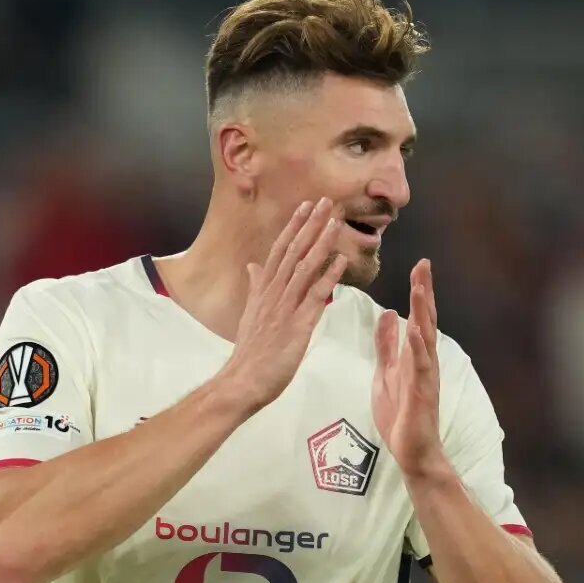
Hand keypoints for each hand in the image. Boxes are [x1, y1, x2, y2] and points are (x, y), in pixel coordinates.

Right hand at [221, 198, 346, 412]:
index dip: (294, 227)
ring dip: (321, 243)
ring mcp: (284, 307)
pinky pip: (315, 296)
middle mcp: (273, 293)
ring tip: (335, 222)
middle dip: (310, 225)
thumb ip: (256, 287)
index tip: (306, 206)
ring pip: (304, 268)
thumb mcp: (251, 313)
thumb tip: (253, 266)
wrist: (243, 380)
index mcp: (264, 289)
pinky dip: (328, 276)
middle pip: (293, 252)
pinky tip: (341, 261)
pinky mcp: (297, 325)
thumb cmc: (250, 351)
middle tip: (325, 201)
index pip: (280, 250)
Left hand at [372, 259, 443, 476]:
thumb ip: (387, 345)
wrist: (412, 451)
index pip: (418, 316)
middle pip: (426, 319)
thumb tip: (387, 316)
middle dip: (424, 292)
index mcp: (415, 355)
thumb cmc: (401, 414)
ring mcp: (426, 376)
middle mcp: (425, 361)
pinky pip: (421, 367)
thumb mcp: (387, 372)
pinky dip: (419, 347)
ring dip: (423, 313)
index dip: (419, 291)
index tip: (419, 265)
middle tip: (424, 265)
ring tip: (419, 288)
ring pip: (426, 338)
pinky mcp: (422, 393)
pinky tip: (416, 330)